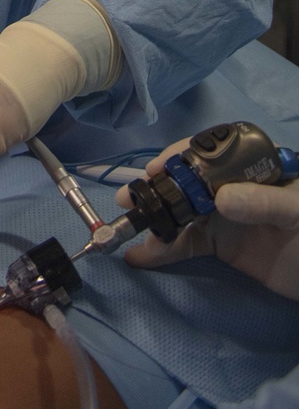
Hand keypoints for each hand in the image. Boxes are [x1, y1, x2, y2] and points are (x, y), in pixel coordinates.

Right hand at [118, 141, 298, 299]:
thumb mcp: (297, 212)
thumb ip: (264, 202)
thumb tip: (221, 199)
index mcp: (251, 165)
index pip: (210, 151)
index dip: (180, 157)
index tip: (157, 171)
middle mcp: (231, 186)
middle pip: (186, 181)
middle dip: (156, 189)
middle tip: (130, 200)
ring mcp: (223, 217)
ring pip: (180, 214)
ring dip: (153, 222)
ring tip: (127, 232)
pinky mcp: (219, 246)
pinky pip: (185, 245)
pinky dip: (161, 251)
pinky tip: (140, 257)